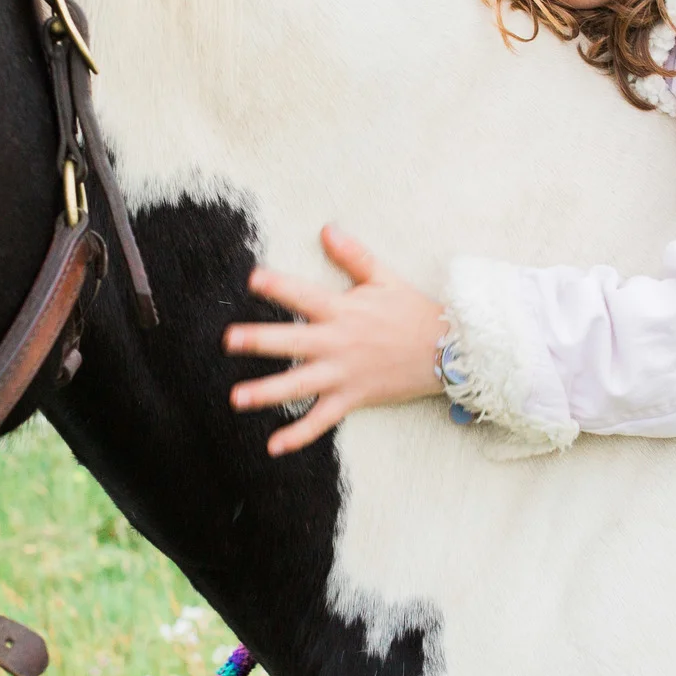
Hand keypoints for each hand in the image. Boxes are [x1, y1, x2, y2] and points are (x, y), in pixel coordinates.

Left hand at [224, 226, 445, 456]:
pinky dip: (299, 435)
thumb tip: (326, 229)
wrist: (446, 352)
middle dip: (260, 341)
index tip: (252, 279)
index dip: (278, 286)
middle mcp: (338, 343)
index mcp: (343, 311)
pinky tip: (273, 446)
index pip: (304, 295)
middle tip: (229, 340)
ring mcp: (343, 374)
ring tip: (236, 398)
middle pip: (293, 341)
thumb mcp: (384, 279)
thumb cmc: (412, 313)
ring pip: (300, 385)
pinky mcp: (352, 398)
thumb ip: (353, 256)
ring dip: (267, 392)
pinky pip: (321, 420)